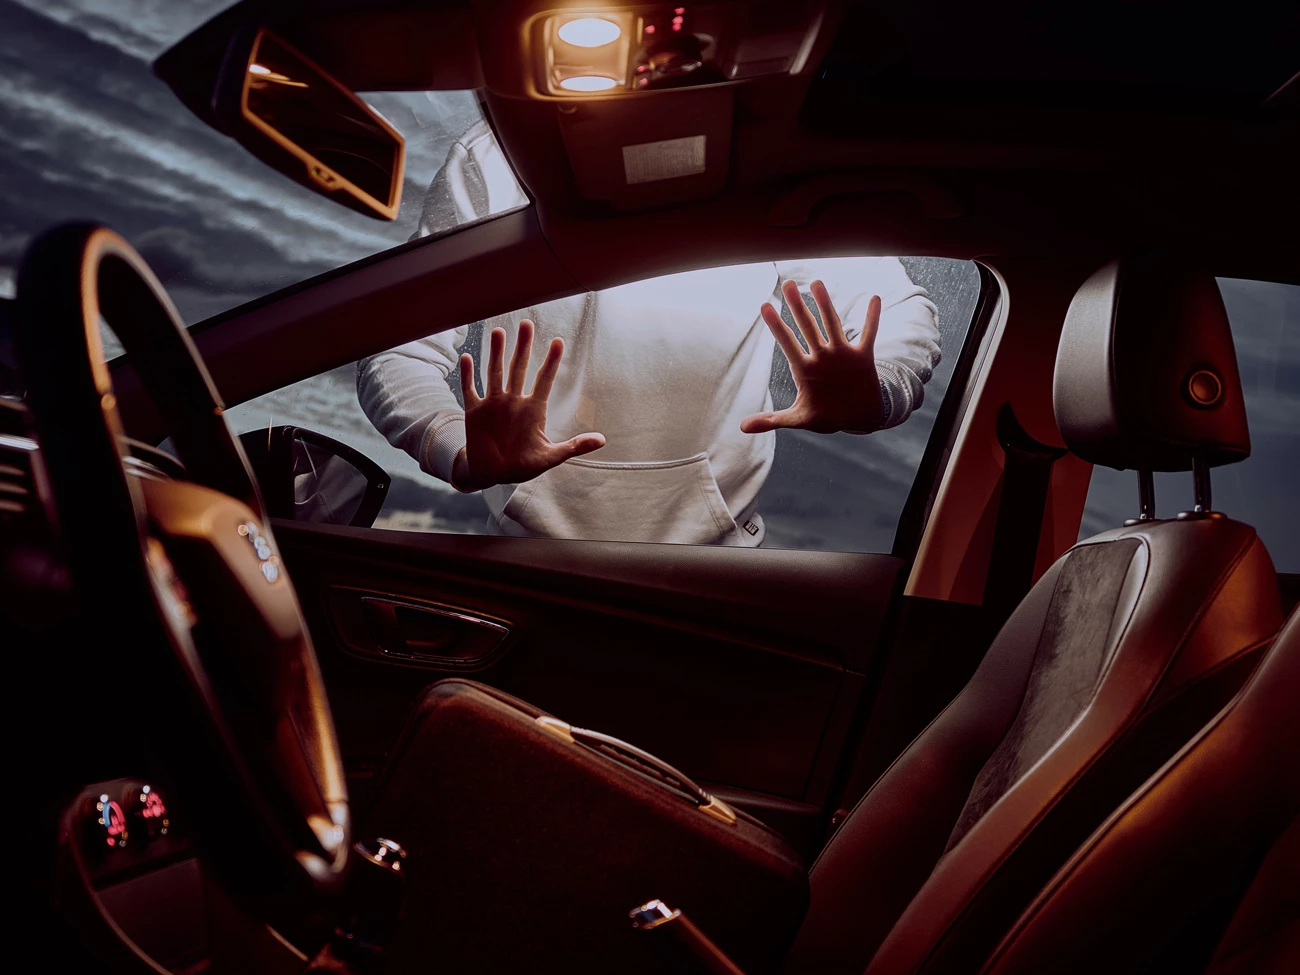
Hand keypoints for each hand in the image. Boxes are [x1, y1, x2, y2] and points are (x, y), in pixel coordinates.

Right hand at [453, 320, 604, 490]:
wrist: (492, 475)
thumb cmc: (522, 465)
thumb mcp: (550, 457)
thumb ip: (574, 446)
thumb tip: (602, 440)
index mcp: (533, 410)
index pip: (544, 380)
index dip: (552, 362)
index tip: (559, 342)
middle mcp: (513, 402)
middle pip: (519, 368)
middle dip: (523, 347)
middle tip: (527, 323)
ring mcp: (493, 404)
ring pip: (495, 372)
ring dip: (497, 353)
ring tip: (500, 332)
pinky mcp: (474, 412)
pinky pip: (470, 389)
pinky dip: (468, 375)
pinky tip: (467, 357)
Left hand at [741, 279, 884, 434]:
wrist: (856, 417)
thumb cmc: (826, 416)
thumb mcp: (799, 419)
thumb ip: (772, 420)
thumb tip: (743, 427)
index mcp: (804, 369)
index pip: (787, 343)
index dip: (776, 326)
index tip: (765, 306)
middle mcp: (822, 357)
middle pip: (807, 327)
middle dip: (798, 306)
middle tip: (788, 284)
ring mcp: (841, 354)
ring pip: (832, 324)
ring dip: (826, 304)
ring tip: (817, 283)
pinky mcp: (862, 357)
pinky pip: (868, 334)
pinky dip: (872, 318)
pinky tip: (874, 298)